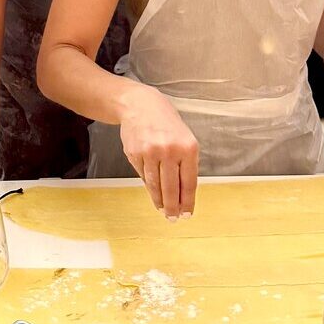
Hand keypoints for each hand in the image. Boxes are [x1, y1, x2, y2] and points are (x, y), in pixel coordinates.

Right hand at [119, 88, 198, 220]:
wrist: (141, 105)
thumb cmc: (166, 123)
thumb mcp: (184, 139)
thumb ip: (186, 165)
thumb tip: (183, 194)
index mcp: (187, 148)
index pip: (189, 183)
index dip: (187, 202)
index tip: (187, 214)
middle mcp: (169, 150)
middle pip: (171, 188)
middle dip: (172, 207)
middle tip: (173, 218)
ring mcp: (150, 152)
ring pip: (155, 185)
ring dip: (159, 200)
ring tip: (163, 210)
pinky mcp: (134, 153)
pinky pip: (143, 175)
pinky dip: (149, 186)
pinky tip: (153, 192)